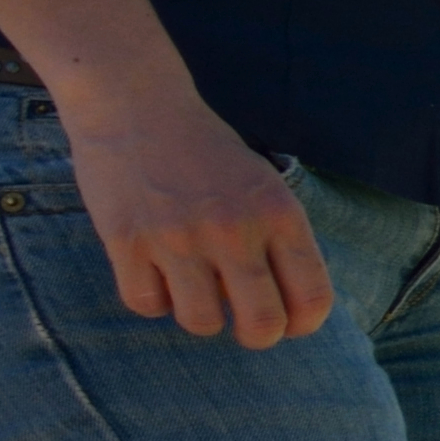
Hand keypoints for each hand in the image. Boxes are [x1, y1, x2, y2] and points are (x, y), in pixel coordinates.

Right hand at [68, 78, 335, 345]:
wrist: (137, 105)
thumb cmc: (207, 153)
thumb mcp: (264, 185)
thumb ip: (279, 240)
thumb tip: (288, 310)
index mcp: (278, 214)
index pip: (313, 297)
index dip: (304, 324)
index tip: (290, 324)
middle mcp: (234, 229)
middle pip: (261, 324)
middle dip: (257, 335)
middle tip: (243, 323)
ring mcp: (178, 237)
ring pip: (201, 323)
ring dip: (199, 314)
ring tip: (194, 286)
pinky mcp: (127, 241)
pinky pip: (146, 305)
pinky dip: (152, 298)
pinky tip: (155, 272)